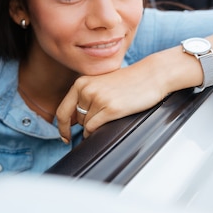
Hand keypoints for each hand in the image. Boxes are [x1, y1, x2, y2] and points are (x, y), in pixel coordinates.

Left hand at [55, 54, 173, 142]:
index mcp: (82, 82)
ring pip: (85, 125)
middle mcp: (86, 89)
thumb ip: (85, 96)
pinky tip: (106, 125)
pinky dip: (95, 133)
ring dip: (94, 127)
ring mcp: (98, 99)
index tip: (64, 137)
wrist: (151, 75)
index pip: (63, 110)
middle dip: (82, 126)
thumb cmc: (128, 81)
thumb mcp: (100, 83)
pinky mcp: (110, 108)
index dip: (61, 127)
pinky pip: (93, 128)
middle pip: (75, 120)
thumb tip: (72, 121)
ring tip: (110, 115)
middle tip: (95, 122)